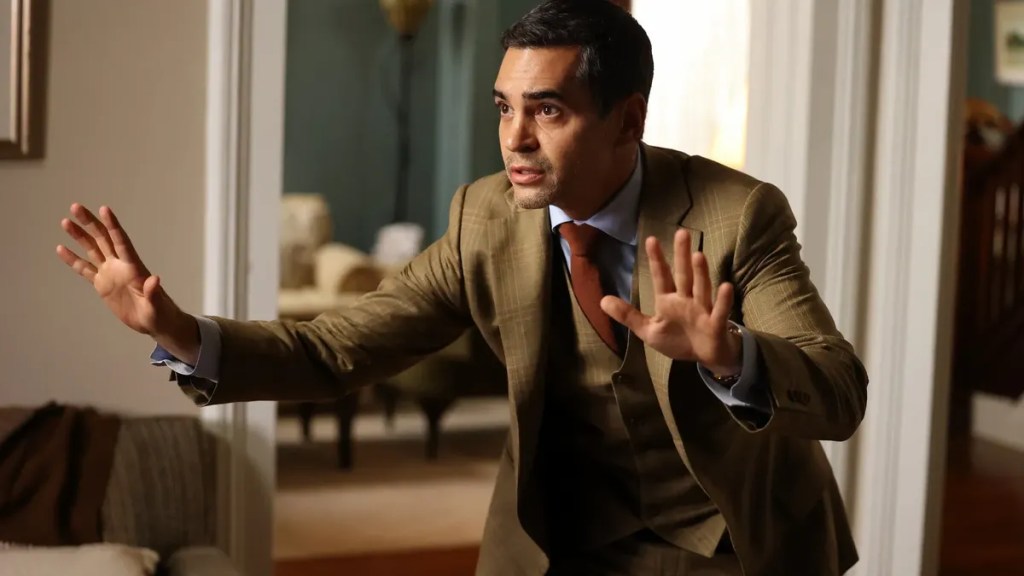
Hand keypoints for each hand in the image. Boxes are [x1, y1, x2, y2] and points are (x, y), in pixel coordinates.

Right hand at [56, 204, 197, 361]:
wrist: (154, 322)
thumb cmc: (160, 314)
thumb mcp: (157, 306)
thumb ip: (154, 293)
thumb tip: (155, 279)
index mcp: (134, 268)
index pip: (121, 242)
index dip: (113, 226)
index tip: (104, 209)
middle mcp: (120, 266)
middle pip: (103, 239)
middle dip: (91, 223)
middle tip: (76, 207)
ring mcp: (110, 274)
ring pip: (92, 250)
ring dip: (79, 236)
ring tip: (65, 221)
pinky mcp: (102, 284)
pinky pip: (85, 269)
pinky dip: (73, 259)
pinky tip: (61, 248)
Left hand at [600, 229, 741, 374]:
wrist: (704, 357)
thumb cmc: (678, 340)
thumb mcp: (649, 330)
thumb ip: (628, 315)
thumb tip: (602, 300)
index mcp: (669, 300)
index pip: (661, 276)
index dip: (656, 259)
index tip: (650, 240)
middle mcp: (686, 299)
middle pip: (684, 275)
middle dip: (681, 256)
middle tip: (681, 233)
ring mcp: (702, 309)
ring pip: (701, 288)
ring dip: (700, 273)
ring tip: (698, 255)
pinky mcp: (715, 323)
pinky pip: (720, 310)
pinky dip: (723, 300)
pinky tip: (726, 286)